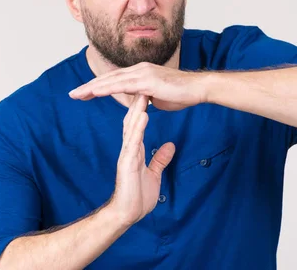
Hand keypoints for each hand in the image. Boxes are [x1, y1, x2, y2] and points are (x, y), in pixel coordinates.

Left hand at [69, 62, 207, 110]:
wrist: (197, 89)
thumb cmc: (182, 94)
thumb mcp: (158, 97)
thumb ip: (146, 98)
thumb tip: (141, 102)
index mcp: (140, 73)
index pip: (113, 80)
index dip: (97, 86)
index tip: (83, 94)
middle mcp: (138, 70)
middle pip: (108, 78)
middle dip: (88, 87)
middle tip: (72, 94)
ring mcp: (142, 73)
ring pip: (111, 80)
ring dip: (92, 88)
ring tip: (78, 94)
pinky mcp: (147, 80)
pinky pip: (122, 85)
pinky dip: (107, 88)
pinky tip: (95, 93)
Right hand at [107, 94, 175, 226]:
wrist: (126, 214)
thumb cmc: (137, 196)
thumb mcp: (154, 174)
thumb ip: (160, 159)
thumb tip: (170, 146)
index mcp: (134, 149)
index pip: (137, 123)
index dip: (142, 106)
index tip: (150, 90)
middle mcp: (129, 148)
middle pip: (132, 119)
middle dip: (137, 101)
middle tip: (144, 83)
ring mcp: (127, 154)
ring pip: (131, 127)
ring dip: (138, 109)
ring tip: (145, 92)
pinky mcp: (127, 162)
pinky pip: (134, 141)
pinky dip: (139, 127)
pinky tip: (144, 115)